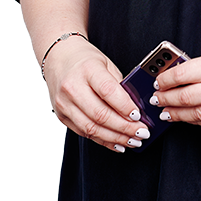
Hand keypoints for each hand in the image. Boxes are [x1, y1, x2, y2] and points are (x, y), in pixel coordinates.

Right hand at [45, 38, 149, 152]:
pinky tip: (116, 143)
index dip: (125, 106)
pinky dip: (102, 140)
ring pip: (91, 128)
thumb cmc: (85, 60)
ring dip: (115, 138)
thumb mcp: (106, 64)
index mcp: (87, 69)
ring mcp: (64, 103)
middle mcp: (72, 87)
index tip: (139, 116)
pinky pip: (83, 132)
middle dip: (124, 128)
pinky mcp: (61, 116)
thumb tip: (136, 108)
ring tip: (132, 141)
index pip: (108, 91)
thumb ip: (119, 85)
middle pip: (100, 114)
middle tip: (141, 133)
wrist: (59, 57)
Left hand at [150, 41, 200, 128]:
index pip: (183, 75)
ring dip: (177, 114)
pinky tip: (188, 117)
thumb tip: (181, 76)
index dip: (165, 80)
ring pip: (196, 115)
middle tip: (157, 98)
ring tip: (167, 112)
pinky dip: (197, 121)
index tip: (158, 81)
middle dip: (166, 99)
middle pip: (185, 98)